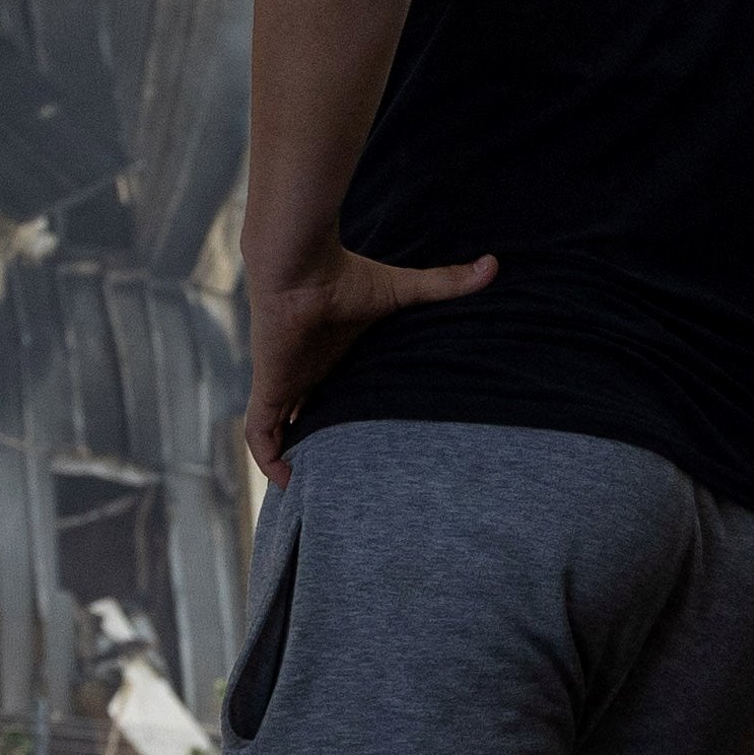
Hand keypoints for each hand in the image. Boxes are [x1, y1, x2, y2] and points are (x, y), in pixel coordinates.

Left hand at [244, 240, 494, 479]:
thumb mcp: (401, 291)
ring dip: (288, 455)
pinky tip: (285, 483)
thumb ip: (444, 284)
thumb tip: (493, 264)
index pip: (325, 391)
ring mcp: (283, 383)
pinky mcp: (270, 390)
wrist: (301, 268)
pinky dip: (267, 458)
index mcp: (328, 355)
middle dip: (309, 442)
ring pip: (278, 431)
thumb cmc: (345, 276)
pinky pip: (260, 434)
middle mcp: (304, 373)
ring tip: (307, 489)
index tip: (352, 439)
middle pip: (301, 416)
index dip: (332, 415)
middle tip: (333, 474)